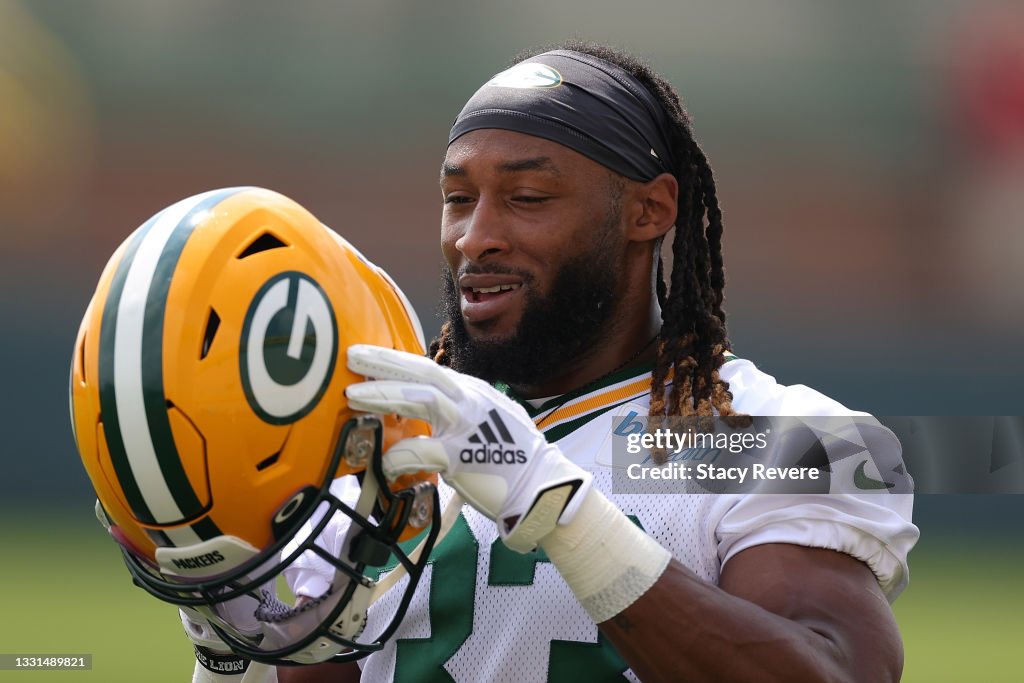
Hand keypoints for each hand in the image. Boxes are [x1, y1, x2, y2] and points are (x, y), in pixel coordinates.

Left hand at [345, 345, 591, 551]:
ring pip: (423, 401)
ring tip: (354, 396)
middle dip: (385, 363)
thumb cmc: (509, 460)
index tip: (366, 354)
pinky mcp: (465, 457)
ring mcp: (469, 428)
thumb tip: (422, 411)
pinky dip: (399, 455)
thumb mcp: (484, 424)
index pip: (428, 369)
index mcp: (472, 394)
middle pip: (423, 373)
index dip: (396, 360)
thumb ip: (456, 413)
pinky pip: (424, 451)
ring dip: (386, 395)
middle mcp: (471, 402)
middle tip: (351, 357)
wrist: (541, 488)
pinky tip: (383, 463)